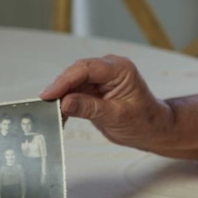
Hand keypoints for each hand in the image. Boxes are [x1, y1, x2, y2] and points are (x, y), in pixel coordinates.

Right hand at [40, 55, 173, 152]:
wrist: (153, 129)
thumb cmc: (144, 120)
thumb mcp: (117, 116)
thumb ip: (90, 108)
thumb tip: (64, 102)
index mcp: (120, 69)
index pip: (86, 68)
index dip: (64, 80)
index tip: (48, 95)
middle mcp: (109, 70)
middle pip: (76, 74)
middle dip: (59, 90)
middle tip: (44, 107)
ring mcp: (101, 80)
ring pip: (71, 84)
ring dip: (60, 99)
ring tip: (51, 116)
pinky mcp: (94, 91)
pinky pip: (73, 94)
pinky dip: (65, 105)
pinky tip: (59, 118)